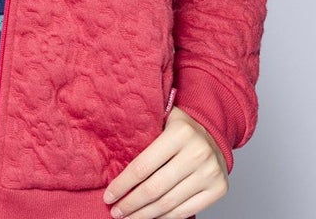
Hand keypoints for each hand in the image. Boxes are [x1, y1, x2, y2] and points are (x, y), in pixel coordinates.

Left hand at [102, 107, 227, 218]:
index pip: (143, 166)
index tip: (108, 196)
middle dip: (131, 204)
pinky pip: (186, 210)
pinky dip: (166, 217)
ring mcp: (210, 173)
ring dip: (145, 214)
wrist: (213, 132)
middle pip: (154, 188)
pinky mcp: (219, 189)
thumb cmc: (179, 128)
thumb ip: (142, 134)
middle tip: (115, 212)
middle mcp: (197, 153)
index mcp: (179, 133)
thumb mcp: (161, 119)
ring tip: (129, 218)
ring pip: (169, 203)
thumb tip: (111, 160)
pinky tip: (152, 217)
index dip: (123, 184)